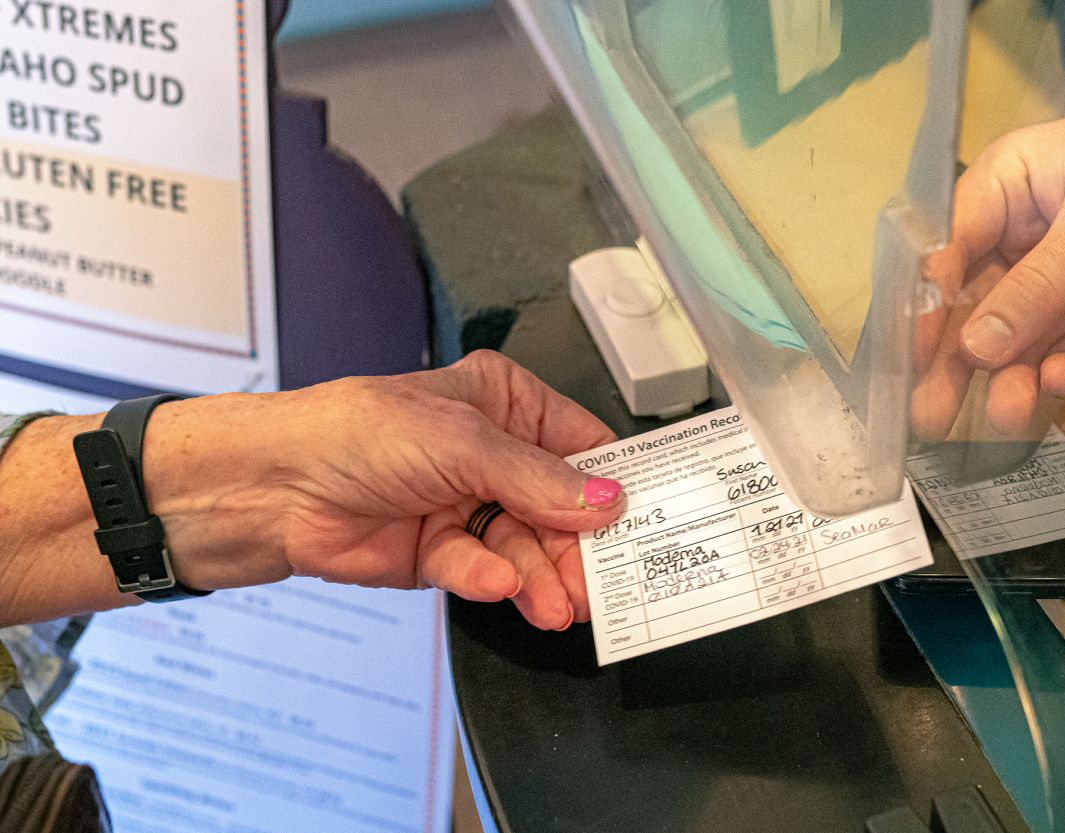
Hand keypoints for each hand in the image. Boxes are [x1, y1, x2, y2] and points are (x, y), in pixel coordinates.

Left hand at [144, 350, 623, 629]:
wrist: (274, 488)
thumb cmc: (355, 433)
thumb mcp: (464, 443)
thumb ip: (539, 479)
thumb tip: (607, 501)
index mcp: (506, 403)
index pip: (581, 447)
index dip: (613, 485)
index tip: (645, 522)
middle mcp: (494, 454)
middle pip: (560, 508)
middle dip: (578, 547)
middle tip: (601, 584)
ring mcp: (468, 505)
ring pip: (526, 548)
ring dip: (542, 577)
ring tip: (558, 605)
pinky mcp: (442, 553)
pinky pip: (483, 570)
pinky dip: (492, 580)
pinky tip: (499, 586)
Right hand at [912, 88, 1064, 439]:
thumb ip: (1039, 288)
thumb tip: (974, 346)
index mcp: (1013, 187)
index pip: (953, 247)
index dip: (933, 302)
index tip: (919, 352)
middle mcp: (1029, 238)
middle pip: (978, 306)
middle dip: (960, 359)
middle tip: (932, 415)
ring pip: (1019, 342)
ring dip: (1009, 378)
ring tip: (1007, 414)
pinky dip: (1057, 378)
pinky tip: (1054, 388)